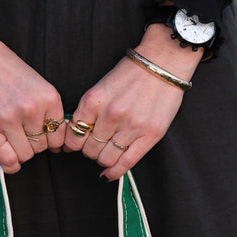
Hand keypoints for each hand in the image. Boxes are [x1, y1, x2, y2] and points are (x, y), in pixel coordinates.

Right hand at [0, 0, 66, 173]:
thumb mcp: (37, 84)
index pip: (58, 136)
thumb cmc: (6, 70)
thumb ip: (47, 111)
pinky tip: (10, 161)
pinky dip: (10, 165)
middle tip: (23, 134)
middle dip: (34, 144)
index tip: (43, 139)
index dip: (51, 141)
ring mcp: (8, 120)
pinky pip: (7, 159)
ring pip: (25, 155)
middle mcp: (30, 110)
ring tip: (13, 139)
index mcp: (48, 97)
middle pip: (41, 147)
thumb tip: (55, 143)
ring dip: (21, 152)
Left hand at [66, 24, 202, 179]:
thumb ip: (88, 111)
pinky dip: (114, 172)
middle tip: (96, 144)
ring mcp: (132, 126)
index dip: (72, 143)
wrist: (163, 62)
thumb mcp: (101, 87)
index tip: (76, 144)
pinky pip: (126, 163)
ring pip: (105, 159)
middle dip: (89, 150)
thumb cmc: (131, 73)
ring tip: (107, 151)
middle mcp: (111, 115)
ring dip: (102, 159)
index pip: (74, 135)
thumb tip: (76, 135)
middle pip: (88, 150)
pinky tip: (108, 174)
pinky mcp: (150, 135)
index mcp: (94, 101)